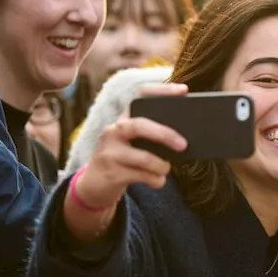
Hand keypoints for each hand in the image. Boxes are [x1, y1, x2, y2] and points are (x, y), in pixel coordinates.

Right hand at [73, 83, 188, 210]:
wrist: (94, 186)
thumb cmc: (122, 161)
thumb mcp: (131, 144)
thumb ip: (149, 138)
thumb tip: (182, 140)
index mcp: (122, 120)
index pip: (139, 96)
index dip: (161, 90)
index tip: (183, 90)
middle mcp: (113, 132)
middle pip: (140, 125)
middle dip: (165, 134)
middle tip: (183, 144)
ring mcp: (110, 153)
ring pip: (144, 158)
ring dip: (161, 166)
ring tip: (165, 169)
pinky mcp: (112, 174)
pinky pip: (143, 176)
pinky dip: (156, 180)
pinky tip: (158, 181)